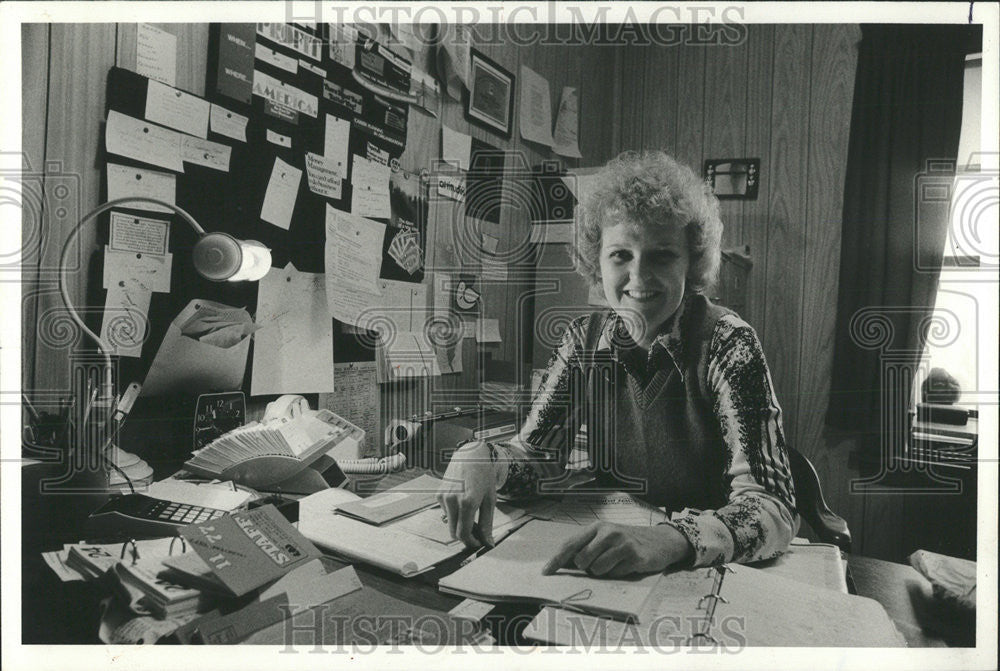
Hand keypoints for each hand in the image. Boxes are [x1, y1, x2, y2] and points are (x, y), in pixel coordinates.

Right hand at [436, 440, 496, 547]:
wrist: (471, 455)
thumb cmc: (484, 476)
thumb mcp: (490, 500)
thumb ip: (488, 524)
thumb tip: (489, 543)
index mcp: (467, 502)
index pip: (464, 534)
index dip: (471, 542)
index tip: (478, 543)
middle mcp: (452, 500)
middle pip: (454, 532)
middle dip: (465, 536)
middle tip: (478, 533)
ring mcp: (443, 497)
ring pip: (449, 523)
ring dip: (459, 524)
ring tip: (472, 513)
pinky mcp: (438, 494)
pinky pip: (446, 512)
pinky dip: (454, 514)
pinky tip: (462, 503)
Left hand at [541, 523, 692, 577]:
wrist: (661, 541)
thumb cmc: (628, 541)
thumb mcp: (606, 539)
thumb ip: (585, 548)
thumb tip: (561, 564)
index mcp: (597, 527)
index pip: (570, 544)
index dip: (556, 559)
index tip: (546, 572)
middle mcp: (608, 532)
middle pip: (581, 561)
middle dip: (587, 567)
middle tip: (602, 561)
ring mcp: (621, 543)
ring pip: (597, 570)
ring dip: (605, 571)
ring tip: (617, 562)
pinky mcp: (634, 556)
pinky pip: (615, 574)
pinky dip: (619, 573)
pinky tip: (628, 564)